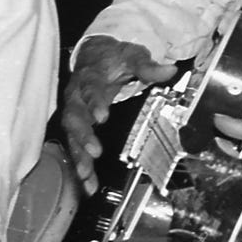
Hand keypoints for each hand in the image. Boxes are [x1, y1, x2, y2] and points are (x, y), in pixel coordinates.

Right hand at [62, 37, 176, 194]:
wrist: (93, 56)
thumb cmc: (112, 59)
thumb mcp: (130, 56)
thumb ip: (147, 66)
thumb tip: (170, 70)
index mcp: (89, 78)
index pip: (90, 90)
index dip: (94, 103)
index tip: (102, 116)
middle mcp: (76, 97)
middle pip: (75, 117)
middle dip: (83, 136)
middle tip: (95, 152)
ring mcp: (74, 114)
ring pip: (72, 136)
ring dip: (79, 156)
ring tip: (86, 175)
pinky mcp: (76, 128)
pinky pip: (75, 148)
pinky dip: (81, 167)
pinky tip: (88, 185)